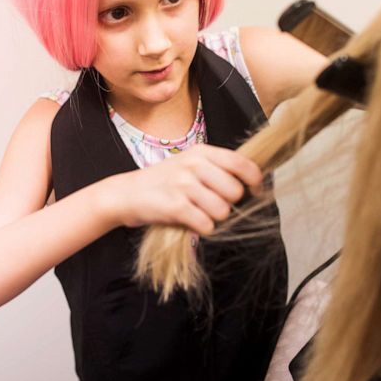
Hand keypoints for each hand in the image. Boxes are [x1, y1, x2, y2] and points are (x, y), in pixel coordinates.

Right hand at [106, 144, 262, 235]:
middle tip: (213, 205)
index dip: (254, 180)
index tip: (254, 191)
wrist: (125, 194)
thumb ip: (217, 168)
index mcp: (201, 152)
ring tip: (199, 213)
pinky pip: (206, 224)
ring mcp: (184, 184)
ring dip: (214, 218)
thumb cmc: (163, 182)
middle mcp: (194, 165)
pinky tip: (191, 222)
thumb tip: (250, 181)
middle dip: (229, 204)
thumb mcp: (189, 164)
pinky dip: (203, 229)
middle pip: (235, 191)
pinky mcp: (175, 206)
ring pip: (222, 211)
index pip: (242, 163)